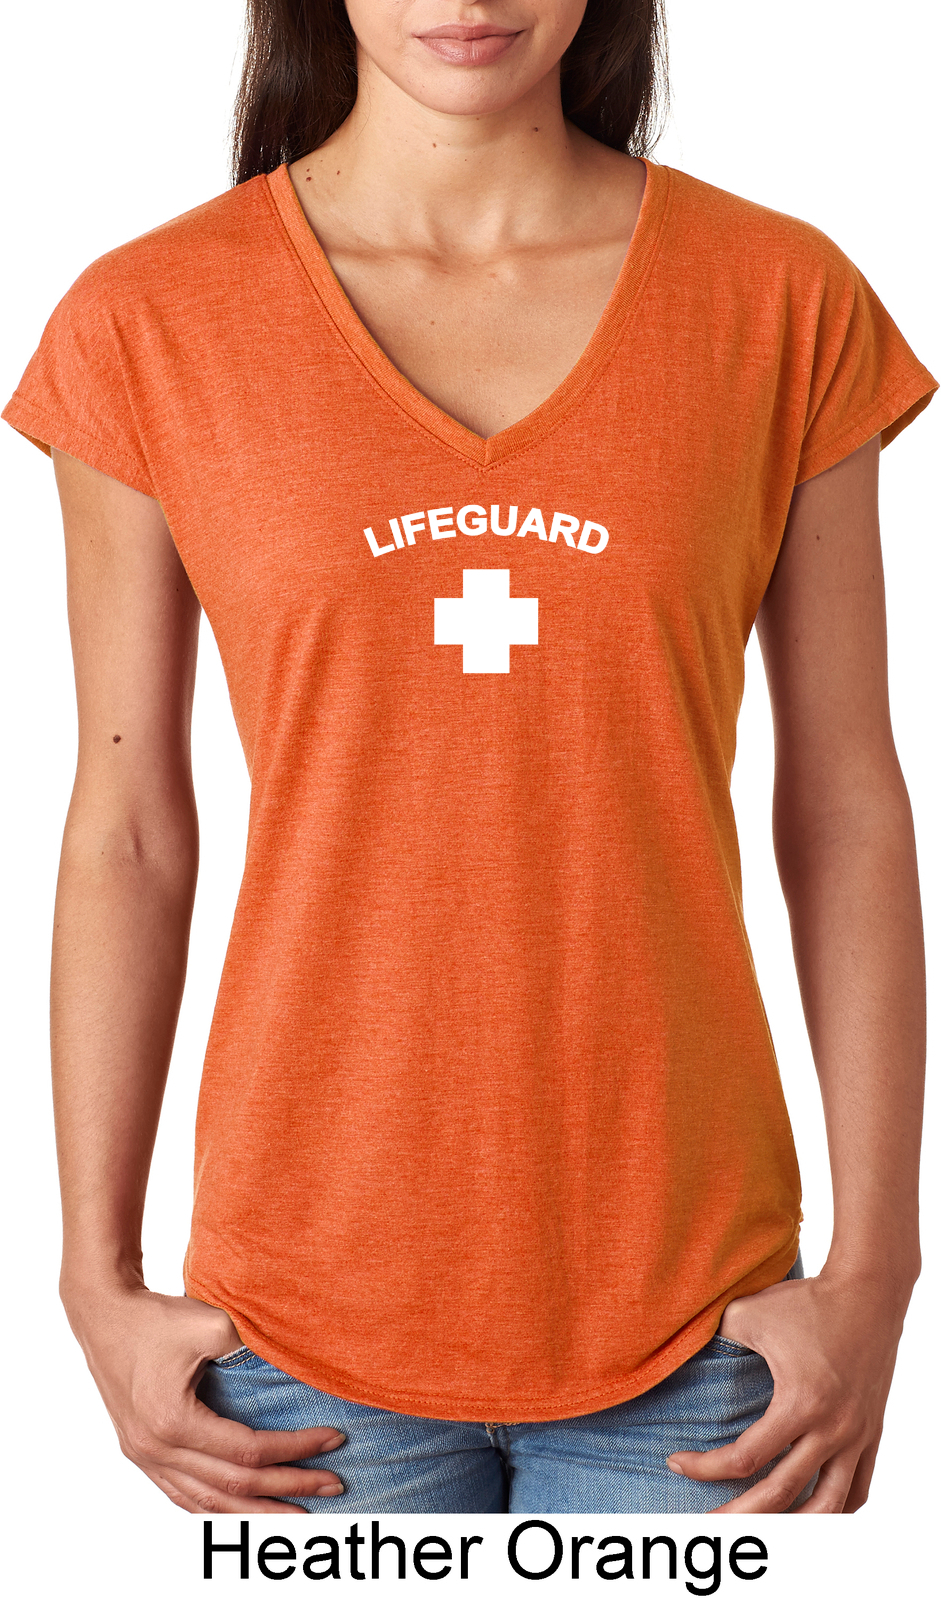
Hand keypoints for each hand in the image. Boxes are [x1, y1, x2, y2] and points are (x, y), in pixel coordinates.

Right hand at [63, 1284, 345, 1512]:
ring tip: (298, 1513)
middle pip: (234, 1484)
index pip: (248, 1450)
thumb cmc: (155, 1317)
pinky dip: (218, 1506)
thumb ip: (250, 1350)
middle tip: (334, 1484)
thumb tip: (296, 1368)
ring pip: (207, 1502)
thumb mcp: (209, 1324)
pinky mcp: (141, 1454)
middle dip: (289, 1487)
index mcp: (172, 1421)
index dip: (296, 1449)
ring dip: (255, 1511)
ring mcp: (144, 1457)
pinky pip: (183, 1495)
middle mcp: (155, 1449)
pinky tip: (244, 1508)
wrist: (103, 1315)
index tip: (333, 1439)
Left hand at [666, 1268, 909, 1512]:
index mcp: (799, 1403)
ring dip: (794, 1529)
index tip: (676, 1462)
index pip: (744, 1458)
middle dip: (739, 1516)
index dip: (704, 1468)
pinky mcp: (872, 1433)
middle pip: (781, 1495)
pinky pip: (859, 1488)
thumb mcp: (749, 1312)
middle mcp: (832, 1428)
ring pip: (828, 1506)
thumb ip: (713, 1337)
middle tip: (706, 1524)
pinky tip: (811, 1515)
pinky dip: (836, 1510)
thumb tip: (676, 1351)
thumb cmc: (806, 1301)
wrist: (869, 1291)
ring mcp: (857, 1435)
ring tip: (764, 1537)